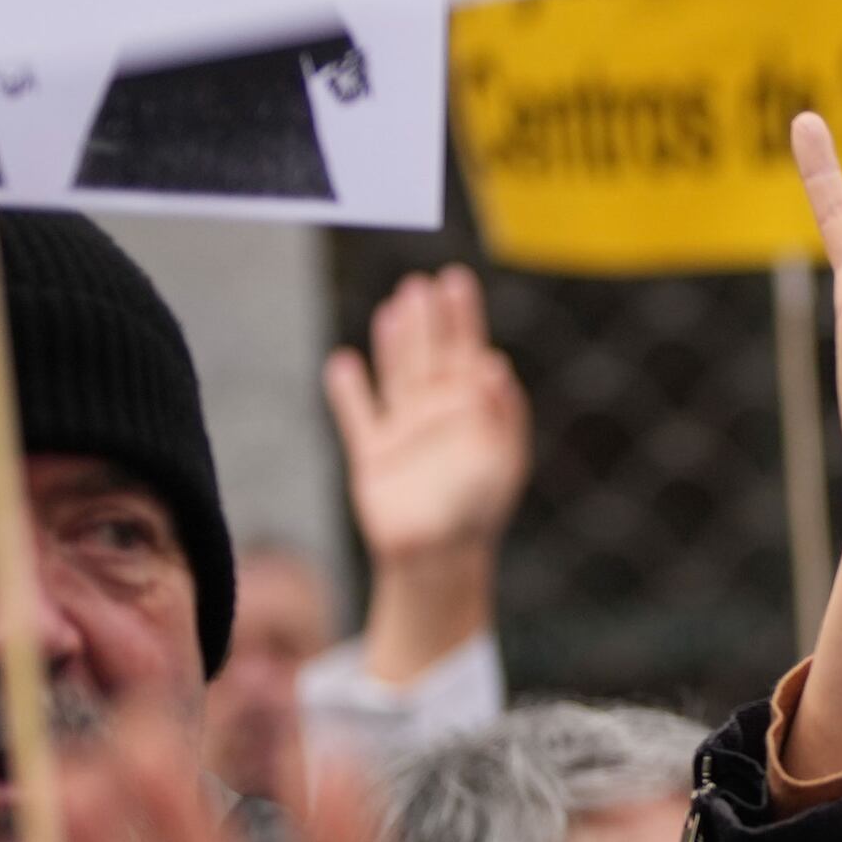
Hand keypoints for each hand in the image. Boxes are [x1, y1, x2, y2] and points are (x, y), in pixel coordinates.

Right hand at [322, 266, 530, 681]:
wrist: (436, 559)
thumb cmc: (476, 513)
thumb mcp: (499, 462)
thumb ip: (498, 415)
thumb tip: (495, 365)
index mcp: (474, 414)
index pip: (468, 353)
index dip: (463, 319)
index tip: (456, 282)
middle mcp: (439, 418)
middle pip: (431, 357)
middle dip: (429, 321)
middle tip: (422, 284)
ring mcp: (405, 436)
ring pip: (397, 377)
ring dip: (394, 343)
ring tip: (394, 308)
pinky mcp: (373, 459)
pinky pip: (358, 417)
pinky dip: (349, 392)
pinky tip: (343, 362)